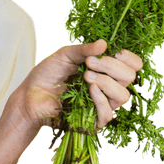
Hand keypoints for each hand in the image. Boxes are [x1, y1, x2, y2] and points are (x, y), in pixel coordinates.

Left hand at [13, 39, 140, 132]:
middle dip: (112, 67)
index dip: (128, 58)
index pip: (133, 65)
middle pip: (130, 77)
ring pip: (123, 95)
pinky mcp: (94, 120)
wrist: (30, 94)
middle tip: (90, 63)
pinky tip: (89, 90)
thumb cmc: (48, 74)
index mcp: (106, 69)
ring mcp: (103, 104)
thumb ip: (84, 50)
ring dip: (107, 82)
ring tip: (86, 76)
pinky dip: (100, 99)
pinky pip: (108, 113)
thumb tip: (105, 43)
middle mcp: (109, 86)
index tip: (114, 50)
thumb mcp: (64, 55)